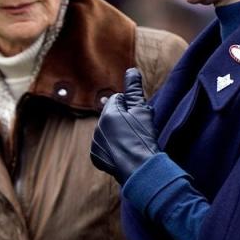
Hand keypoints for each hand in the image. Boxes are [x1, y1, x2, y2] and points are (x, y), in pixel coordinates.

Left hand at [90, 68, 159, 184]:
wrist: (140, 169)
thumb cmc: (143, 138)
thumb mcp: (142, 111)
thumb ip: (134, 90)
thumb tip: (131, 70)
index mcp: (108, 114)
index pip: (118, 99)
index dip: (131, 106)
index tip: (139, 119)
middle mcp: (98, 127)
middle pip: (112, 115)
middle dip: (123, 119)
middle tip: (137, 132)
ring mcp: (96, 143)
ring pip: (107, 131)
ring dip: (117, 134)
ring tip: (132, 143)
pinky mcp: (96, 157)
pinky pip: (104, 147)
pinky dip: (113, 148)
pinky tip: (125, 153)